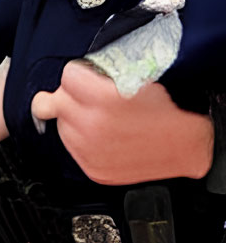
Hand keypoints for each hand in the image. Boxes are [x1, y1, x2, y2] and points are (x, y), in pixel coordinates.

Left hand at [31, 61, 213, 183]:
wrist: (185, 145)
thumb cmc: (167, 111)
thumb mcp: (137, 79)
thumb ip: (101, 75)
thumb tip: (76, 76)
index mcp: (105, 98)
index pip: (67, 76)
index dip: (79, 74)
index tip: (84, 78)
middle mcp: (93, 126)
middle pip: (56, 102)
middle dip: (70, 96)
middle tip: (88, 98)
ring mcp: (90, 150)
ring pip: (60, 125)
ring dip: (73, 119)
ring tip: (99, 118)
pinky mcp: (92, 168)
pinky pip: (71, 147)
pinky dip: (81, 139)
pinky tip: (101, 135)